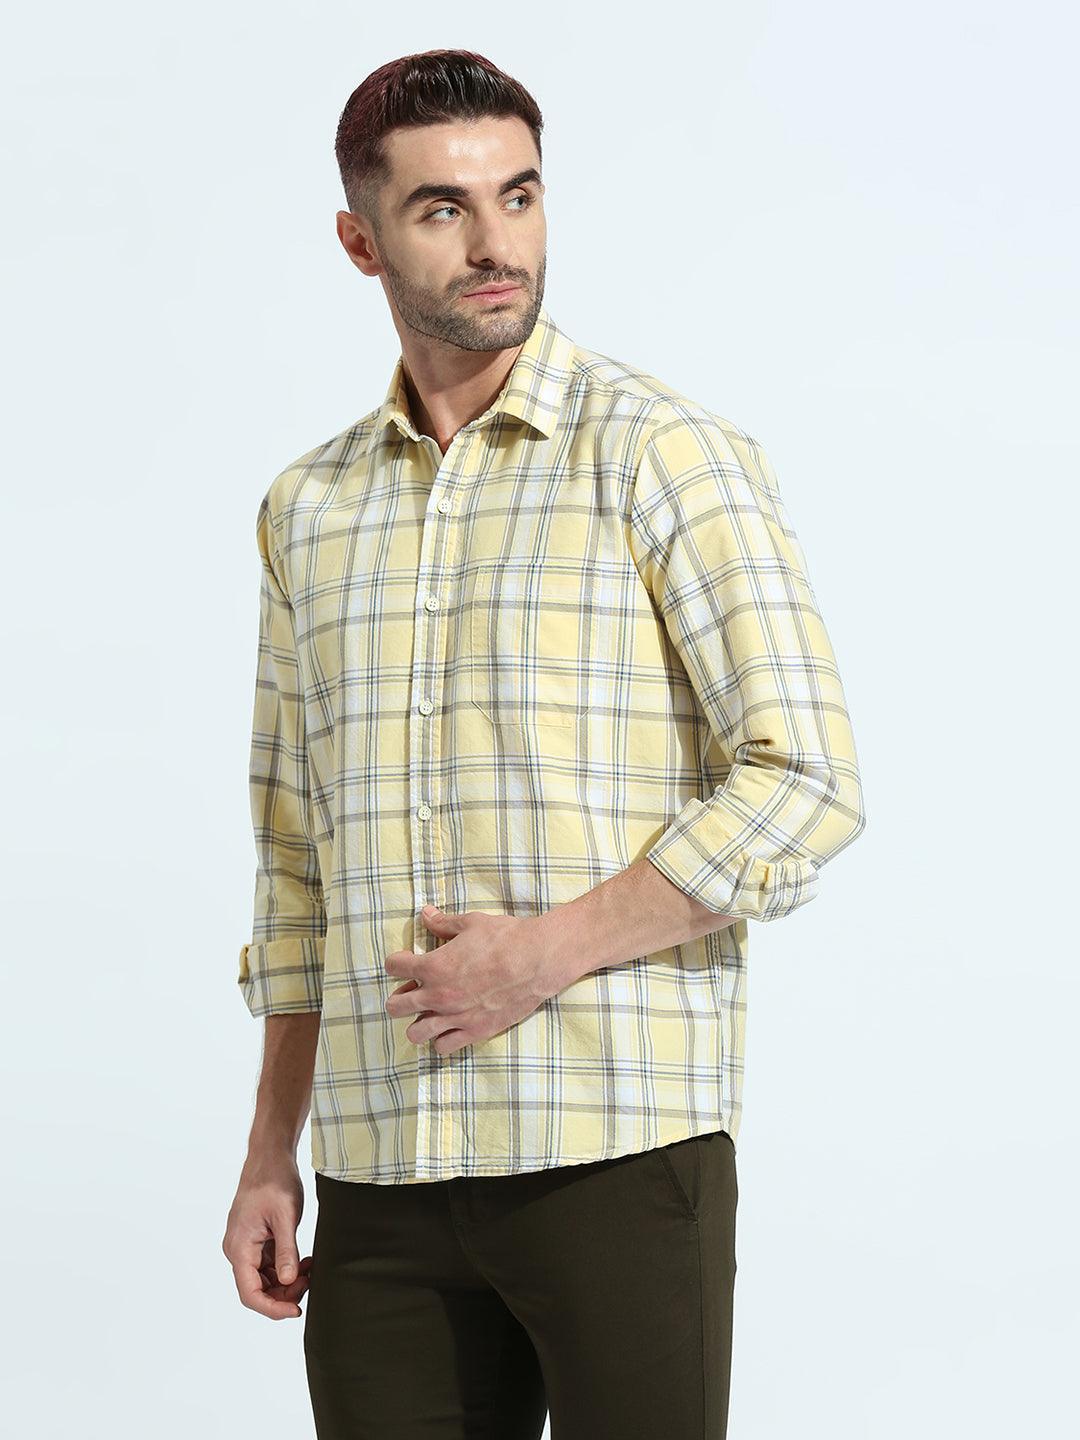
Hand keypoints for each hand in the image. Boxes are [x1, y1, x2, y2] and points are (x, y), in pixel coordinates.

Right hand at [222, 1151, 310, 1319]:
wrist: (269, 1157)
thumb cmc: (274, 1180)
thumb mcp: (285, 1216)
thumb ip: (286, 1251)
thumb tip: (287, 1281)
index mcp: (239, 1247)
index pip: (250, 1294)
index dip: (272, 1308)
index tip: (296, 1310)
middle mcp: (237, 1251)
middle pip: (258, 1290)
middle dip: (284, 1293)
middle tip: (310, 1280)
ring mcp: (246, 1247)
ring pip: (264, 1280)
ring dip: (287, 1282)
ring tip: (310, 1269)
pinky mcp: (255, 1242)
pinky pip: (268, 1266)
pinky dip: (286, 1269)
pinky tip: (303, 1262)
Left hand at [384, 906, 576, 1055]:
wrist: (537, 960)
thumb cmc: (506, 938)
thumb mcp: (471, 923)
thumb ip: (443, 923)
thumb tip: (425, 913)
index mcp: (433, 966)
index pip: (393, 967)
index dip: (397, 961)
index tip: (405, 960)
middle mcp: (438, 995)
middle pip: (395, 1006)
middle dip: (399, 995)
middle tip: (412, 989)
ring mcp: (455, 1017)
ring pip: (415, 1033)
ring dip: (416, 1021)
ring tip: (428, 1013)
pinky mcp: (475, 1031)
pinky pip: (444, 1047)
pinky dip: (441, 1039)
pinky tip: (448, 1027)